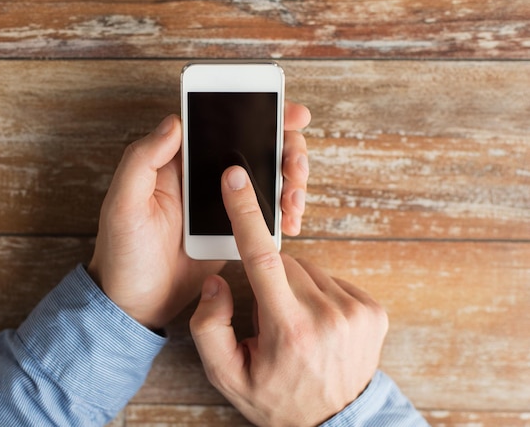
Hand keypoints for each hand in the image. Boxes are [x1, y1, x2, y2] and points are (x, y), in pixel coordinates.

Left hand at [87, 102, 310, 329]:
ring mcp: (222, 202)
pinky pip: (265, 211)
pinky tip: (290, 221)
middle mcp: (203, 175)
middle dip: (286, 149)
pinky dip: (284, 212)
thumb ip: (142, 160)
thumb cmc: (122, 253)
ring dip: (291, 181)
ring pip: (267, 176)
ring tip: (293, 201)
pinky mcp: (234, 228)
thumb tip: (174, 122)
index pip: (221, 122)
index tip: (289, 115)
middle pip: (256, 144)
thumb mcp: (123, 205)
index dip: (259, 111)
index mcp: (177, 160)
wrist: (137, 304)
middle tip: (294, 167)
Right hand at [190, 166, 388, 425]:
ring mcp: (357, 311)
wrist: (334, 422)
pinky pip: (332, 279)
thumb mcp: (227, 375)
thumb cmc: (276, 398)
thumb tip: (219, 280)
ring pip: (308, 269)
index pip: (263, 259)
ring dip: (294, 286)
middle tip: (270, 317)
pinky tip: (316, 321)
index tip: (236, 180)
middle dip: (269, 279)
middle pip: (284, 263)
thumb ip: (209, 327)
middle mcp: (328, 315)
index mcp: (290, 329)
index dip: (247, 214)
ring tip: (295, 323)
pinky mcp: (374, 310)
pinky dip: (318, 292)